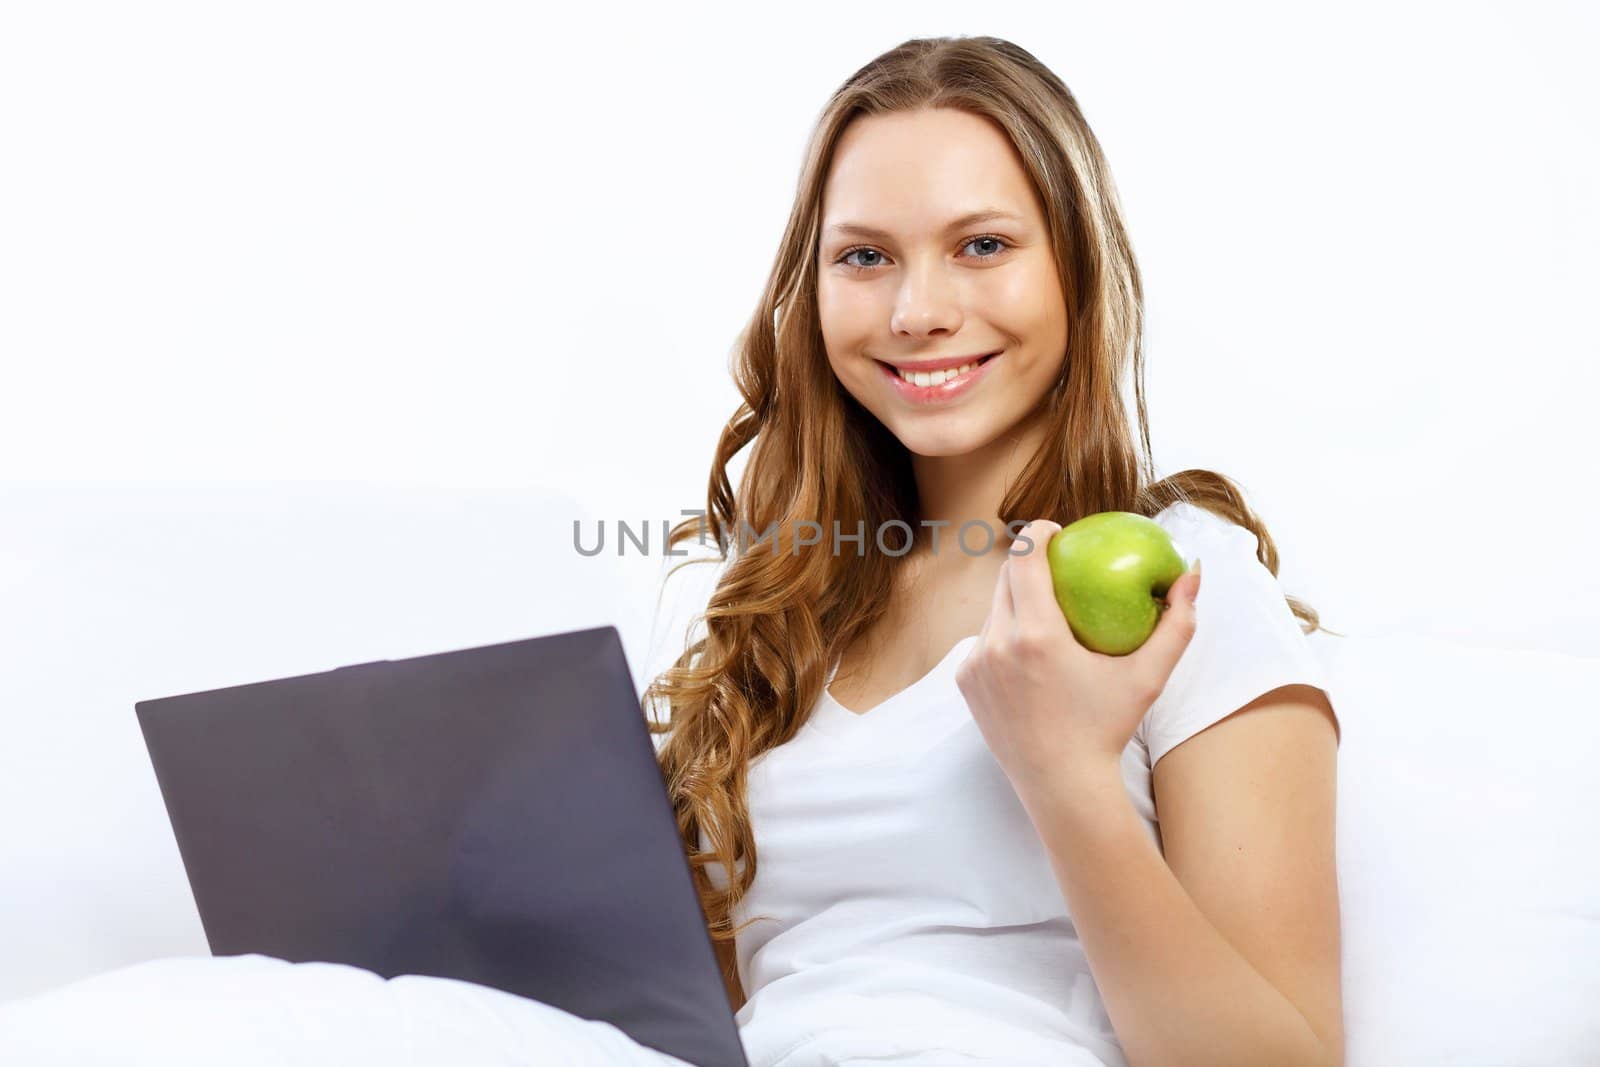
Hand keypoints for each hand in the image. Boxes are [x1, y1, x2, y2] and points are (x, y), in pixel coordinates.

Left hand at [954, 519, 1202, 795]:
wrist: (1061, 785)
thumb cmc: (1108, 728)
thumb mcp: (1147, 678)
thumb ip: (1176, 625)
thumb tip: (1193, 575)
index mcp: (1036, 635)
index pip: (1024, 558)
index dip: (1036, 532)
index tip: (1055, 530)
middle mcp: (997, 644)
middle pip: (1004, 578)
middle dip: (1026, 562)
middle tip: (1054, 562)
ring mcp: (975, 663)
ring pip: (993, 610)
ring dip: (1015, 600)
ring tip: (1043, 602)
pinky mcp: (965, 681)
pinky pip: (984, 642)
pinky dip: (1004, 635)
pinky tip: (1028, 644)